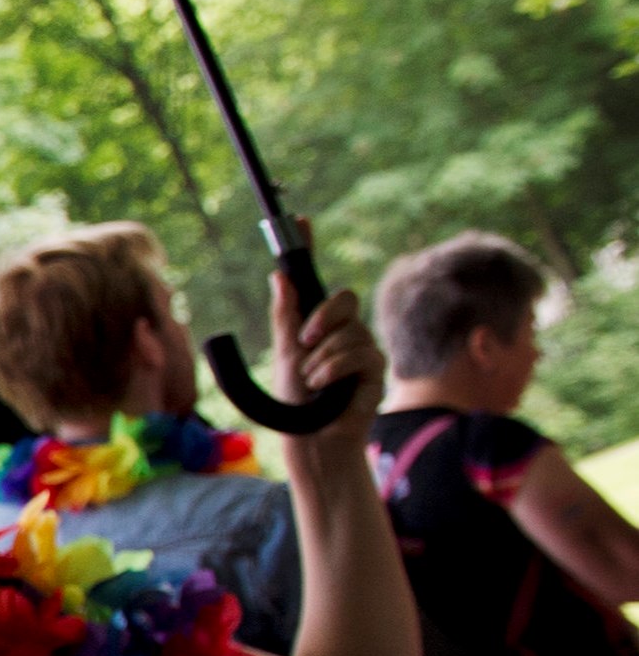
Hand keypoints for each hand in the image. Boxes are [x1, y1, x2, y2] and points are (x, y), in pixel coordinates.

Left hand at [269, 240, 383, 450]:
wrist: (311, 435)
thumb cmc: (295, 398)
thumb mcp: (283, 353)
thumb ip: (286, 317)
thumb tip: (279, 277)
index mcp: (314, 322)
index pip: (313, 279)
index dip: (307, 246)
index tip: (298, 220)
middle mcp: (341, 329)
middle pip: (342, 299)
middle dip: (322, 317)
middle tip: (304, 340)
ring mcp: (361, 346)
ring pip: (347, 332)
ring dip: (322, 358)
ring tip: (313, 381)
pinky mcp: (376, 368)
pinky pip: (358, 353)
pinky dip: (334, 369)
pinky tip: (325, 386)